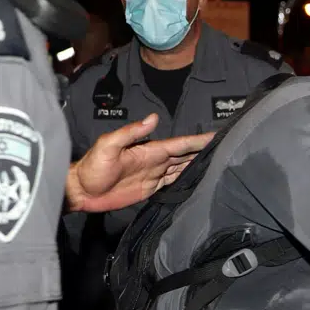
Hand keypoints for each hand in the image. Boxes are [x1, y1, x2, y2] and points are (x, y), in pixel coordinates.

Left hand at [66, 114, 213, 213]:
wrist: (82, 190)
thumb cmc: (92, 167)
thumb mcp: (108, 144)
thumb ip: (131, 132)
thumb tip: (153, 118)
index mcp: (149, 150)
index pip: (179, 144)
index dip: (198, 140)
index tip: (216, 135)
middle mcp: (155, 160)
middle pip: (186, 155)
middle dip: (204, 150)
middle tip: (226, 147)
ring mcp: (154, 174)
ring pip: (183, 167)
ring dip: (199, 163)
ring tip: (219, 161)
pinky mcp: (151, 189)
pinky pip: (174, 182)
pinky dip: (187, 179)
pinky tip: (198, 178)